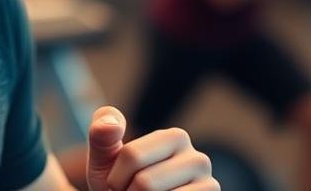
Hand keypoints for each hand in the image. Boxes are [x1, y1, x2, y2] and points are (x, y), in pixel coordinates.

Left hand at [86, 107, 216, 190]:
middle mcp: (199, 159)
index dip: (115, 177)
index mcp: (175, 137)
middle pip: (145, 183)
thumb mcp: (104, 159)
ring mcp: (209, 186)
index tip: (118, 183)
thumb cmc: (120, 184)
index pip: (132, 156)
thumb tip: (110, 125)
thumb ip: (101, 135)